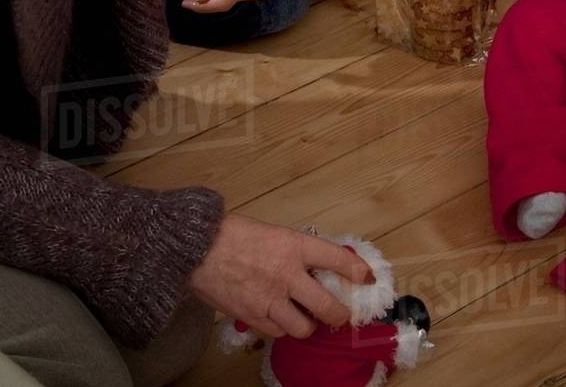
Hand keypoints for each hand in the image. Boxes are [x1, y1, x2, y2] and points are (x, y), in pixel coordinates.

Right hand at [187, 215, 373, 339]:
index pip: (337, 259)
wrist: (199, 249)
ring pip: (304, 329)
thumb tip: (318, 266)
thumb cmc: (235, 235)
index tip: (366, 278)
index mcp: (295, 246)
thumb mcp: (274, 233)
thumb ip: (297, 251)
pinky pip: (278, 332)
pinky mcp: (253, 317)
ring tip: (308, 319)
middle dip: (340, 315)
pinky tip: (281, 318)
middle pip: (328, 307)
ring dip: (309, 326)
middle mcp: (288, 275)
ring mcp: (270, 300)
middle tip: (341, 314)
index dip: (357, 271)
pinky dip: (283, 328)